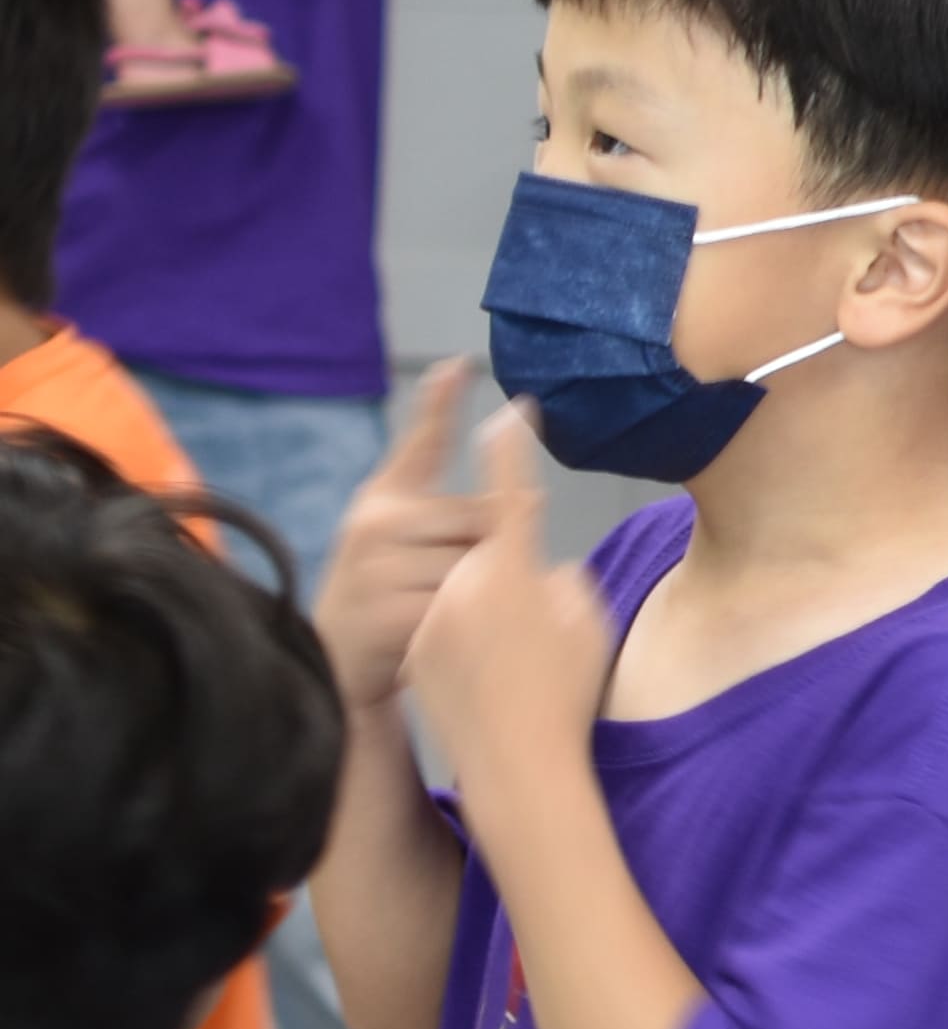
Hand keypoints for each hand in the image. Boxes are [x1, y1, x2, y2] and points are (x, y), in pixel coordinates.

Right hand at [318, 363, 507, 713]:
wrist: (337, 664)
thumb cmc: (389, 592)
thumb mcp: (412, 545)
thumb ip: (460, 513)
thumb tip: (529, 491)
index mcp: (383, 500)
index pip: (419, 446)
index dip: (439, 404)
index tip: (459, 364)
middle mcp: (373, 523)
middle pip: (481, 520)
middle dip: (485, 554)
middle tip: (442, 584)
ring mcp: (375, 567)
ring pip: (474, 567)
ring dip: (474, 595)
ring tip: (433, 609)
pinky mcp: (384, 612)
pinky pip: (457, 610)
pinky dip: (458, 627)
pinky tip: (430, 634)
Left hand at [402, 407, 610, 787]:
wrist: (516, 766)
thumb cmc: (567, 694)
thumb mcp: (589, 623)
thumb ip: (562, 579)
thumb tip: (537, 567)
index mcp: (512, 571)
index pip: (507, 492)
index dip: (508, 448)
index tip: (508, 411)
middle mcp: (463, 583)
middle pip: (483, 544)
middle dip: (506, 563)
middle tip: (532, 619)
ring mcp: (433, 614)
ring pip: (462, 583)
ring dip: (484, 603)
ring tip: (509, 656)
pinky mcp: (414, 644)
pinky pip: (443, 618)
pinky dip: (463, 635)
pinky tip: (483, 675)